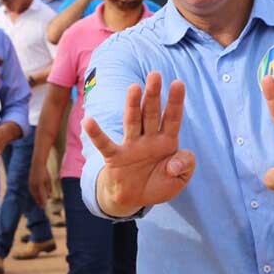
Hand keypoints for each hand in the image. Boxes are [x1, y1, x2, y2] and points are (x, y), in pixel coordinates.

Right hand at [28, 158, 51, 208]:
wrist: (37, 164)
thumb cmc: (44, 172)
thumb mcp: (48, 179)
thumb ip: (49, 188)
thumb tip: (49, 195)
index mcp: (40, 184)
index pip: (41, 195)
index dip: (42, 201)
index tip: (44, 206)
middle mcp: (34, 185)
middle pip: (36, 195)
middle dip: (39, 201)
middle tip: (42, 207)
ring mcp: (31, 183)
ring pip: (33, 193)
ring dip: (36, 198)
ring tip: (39, 202)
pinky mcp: (29, 182)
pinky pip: (31, 190)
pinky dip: (33, 194)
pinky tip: (35, 196)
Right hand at [82, 72, 195, 213]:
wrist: (134, 199)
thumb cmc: (158, 183)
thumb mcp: (180, 179)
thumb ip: (185, 166)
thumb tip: (174, 163)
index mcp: (166, 141)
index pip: (173, 118)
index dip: (175, 101)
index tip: (178, 83)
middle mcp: (149, 138)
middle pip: (151, 113)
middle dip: (154, 94)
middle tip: (155, 74)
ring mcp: (131, 146)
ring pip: (132, 121)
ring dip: (133, 105)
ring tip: (134, 88)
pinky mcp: (115, 157)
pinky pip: (105, 143)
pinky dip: (96, 133)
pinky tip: (88, 120)